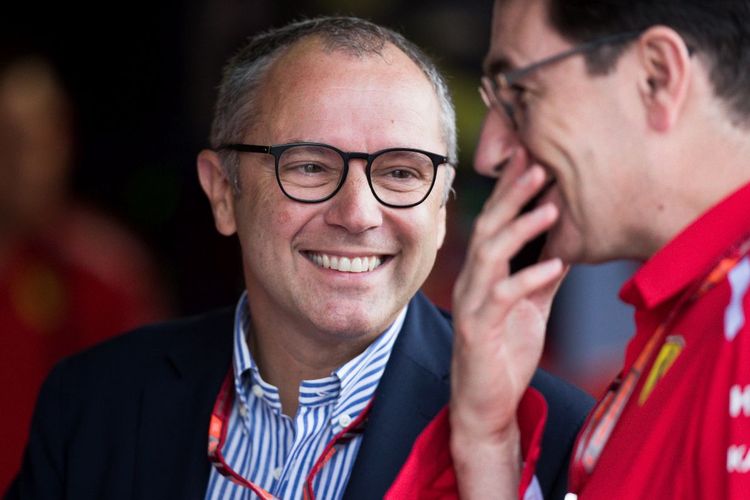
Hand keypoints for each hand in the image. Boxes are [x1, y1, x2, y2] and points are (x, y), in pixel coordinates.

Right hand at [449, 150, 565, 497]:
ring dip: (521, 227)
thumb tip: (567, 245)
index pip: (495, 223)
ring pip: (490, 254)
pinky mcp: (478, 329)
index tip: (531, 157)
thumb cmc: (505, 354)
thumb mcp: (532, 308)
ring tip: (551, 204)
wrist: (484, 404)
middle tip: (538, 162)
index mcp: (483, 274)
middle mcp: (471, 282)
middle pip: (488, 227)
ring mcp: (472, 304)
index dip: (511, 190)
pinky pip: (503, 296)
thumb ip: (542, 277)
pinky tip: (556, 265)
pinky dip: (529, 278)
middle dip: (512, 194)